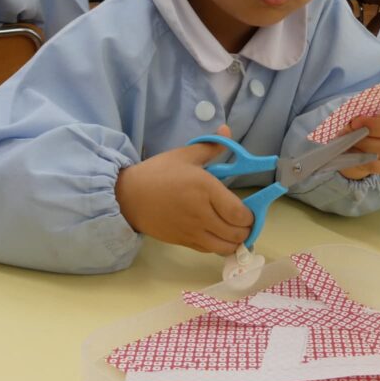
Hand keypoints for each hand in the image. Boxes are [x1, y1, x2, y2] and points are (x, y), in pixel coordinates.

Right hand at [116, 124, 252, 254]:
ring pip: (226, 246)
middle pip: (236, 233)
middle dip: (246, 229)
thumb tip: (227, 130)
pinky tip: (218, 234)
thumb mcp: (185, 155)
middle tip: (244, 220)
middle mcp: (202, 213)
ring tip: (234, 230)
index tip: (250, 209)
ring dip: (235, 241)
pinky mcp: (184, 242)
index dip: (251, 216)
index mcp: (205, 189)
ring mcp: (192, 231)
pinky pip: (210, 250)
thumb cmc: (158, 173)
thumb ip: (211, 146)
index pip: (239, 213)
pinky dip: (219, 245)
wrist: (128, 196)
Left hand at [338, 100, 379, 178]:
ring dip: (358, 153)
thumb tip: (349, 126)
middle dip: (363, 142)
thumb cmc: (378, 107)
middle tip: (344, 133)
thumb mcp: (374, 102)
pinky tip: (349, 151)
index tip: (355, 123)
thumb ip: (363, 111)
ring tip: (344, 142)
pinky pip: (374, 168)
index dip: (374, 126)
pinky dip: (358, 161)